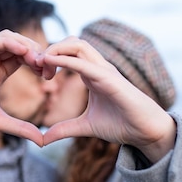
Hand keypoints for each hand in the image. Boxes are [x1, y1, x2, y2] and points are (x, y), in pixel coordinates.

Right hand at [0, 29, 53, 146]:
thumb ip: (21, 128)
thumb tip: (43, 141)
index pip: (24, 58)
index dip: (39, 63)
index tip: (50, 77)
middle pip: (20, 45)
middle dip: (37, 53)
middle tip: (48, 68)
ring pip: (9, 38)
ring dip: (26, 45)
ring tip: (37, 60)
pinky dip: (10, 42)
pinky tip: (23, 52)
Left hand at [39, 36, 175, 161]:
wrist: (145, 132)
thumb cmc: (122, 124)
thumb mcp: (85, 127)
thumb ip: (64, 129)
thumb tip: (43, 139)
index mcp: (92, 74)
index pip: (68, 53)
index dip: (49, 58)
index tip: (37, 73)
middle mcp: (98, 67)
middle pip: (71, 42)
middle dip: (50, 49)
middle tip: (37, 67)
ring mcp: (105, 71)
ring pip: (78, 44)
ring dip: (55, 50)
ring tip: (42, 65)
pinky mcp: (110, 79)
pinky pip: (85, 63)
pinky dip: (66, 60)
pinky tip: (50, 63)